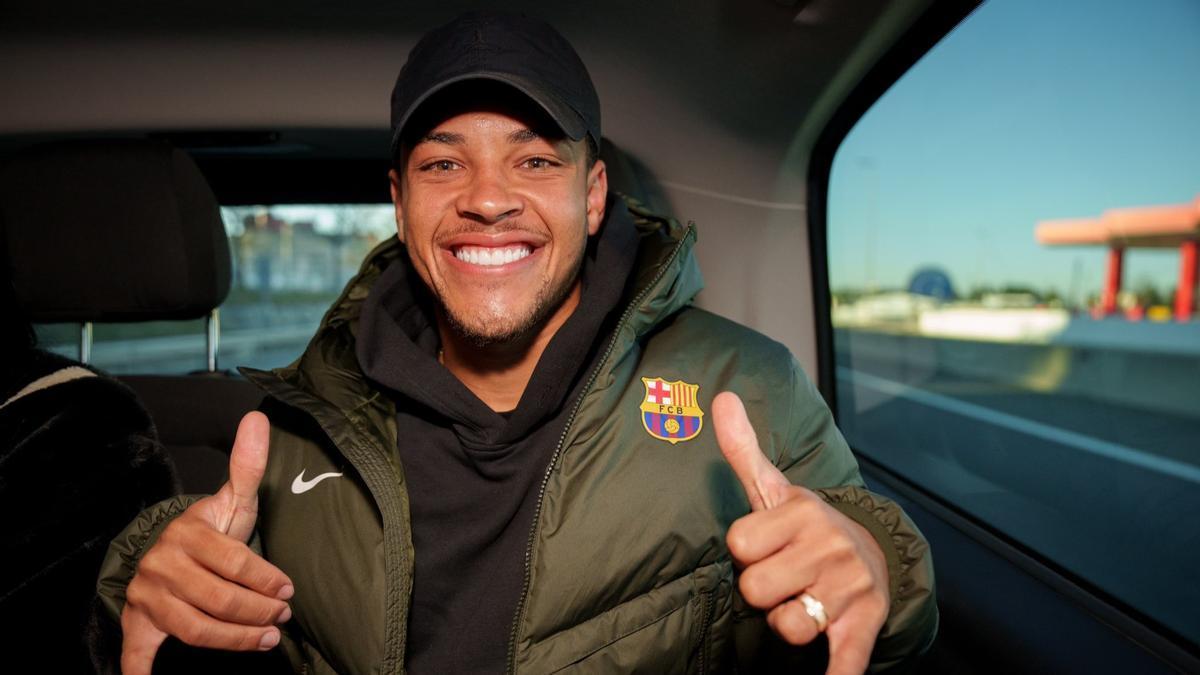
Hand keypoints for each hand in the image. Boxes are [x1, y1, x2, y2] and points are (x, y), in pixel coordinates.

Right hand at [120, 412, 293, 674]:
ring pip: (196, 629)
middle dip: (258, 612)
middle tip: (281, 619)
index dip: (266, 579)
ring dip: (235, 641)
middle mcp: (164, 566)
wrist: (155, 553)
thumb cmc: (206, 533)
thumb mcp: (231, 500)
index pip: (235, 562)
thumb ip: (247, 465)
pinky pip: (137, 656)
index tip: (289, 591)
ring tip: (265, 640)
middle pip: (219, 600)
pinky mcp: (137, 625)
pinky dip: (142, 674)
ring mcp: (147, 599)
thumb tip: (258, 417)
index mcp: (189, 535)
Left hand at [713, 392, 888, 674]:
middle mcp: (828, 547)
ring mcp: (847, 588)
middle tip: (784, 576)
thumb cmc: (806, 527)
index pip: (738, 545)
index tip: (765, 544)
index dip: (745, 551)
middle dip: (763, 590)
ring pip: (786, 627)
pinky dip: (838, 674)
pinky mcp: (861, 625)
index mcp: (802, 512)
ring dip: (788, 622)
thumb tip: (721, 398)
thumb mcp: (775, 487)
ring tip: (802, 601)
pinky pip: (845, 659)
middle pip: (754, 590)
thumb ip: (743, 448)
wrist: (874, 554)